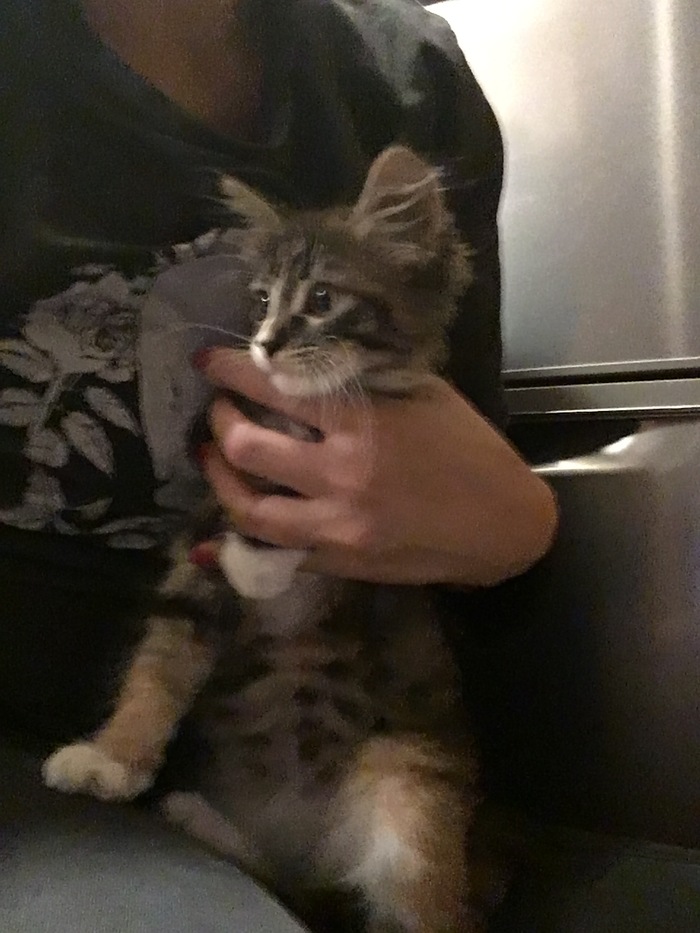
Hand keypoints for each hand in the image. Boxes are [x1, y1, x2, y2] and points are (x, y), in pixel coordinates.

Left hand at [197, 349, 556, 586]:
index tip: (207, 361)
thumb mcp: (425, 396)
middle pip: (245, 448)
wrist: (503, 525)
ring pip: (247, 509)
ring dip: (218, 478)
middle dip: (218, 422)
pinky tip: (227, 522)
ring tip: (214, 458)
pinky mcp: (340, 562)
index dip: (231, 370)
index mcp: (363, 424)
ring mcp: (336, 526)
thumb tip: (306, 365)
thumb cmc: (469, 450)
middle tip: (217, 410)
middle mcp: (340, 475)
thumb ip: (365, 381)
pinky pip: (275, 554)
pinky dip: (241, 538)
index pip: (275, 387)